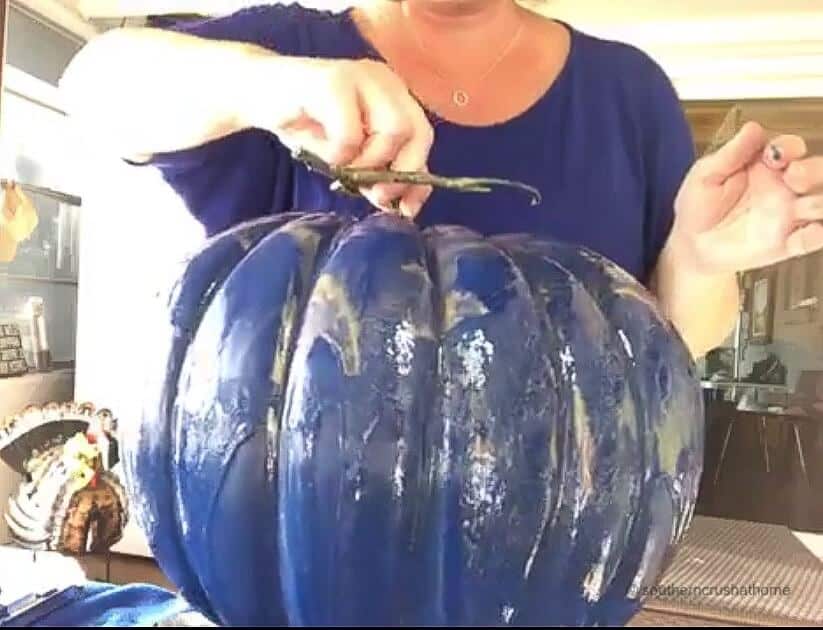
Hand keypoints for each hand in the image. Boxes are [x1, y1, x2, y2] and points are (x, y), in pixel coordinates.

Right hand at [248, 55, 433, 218]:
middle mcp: (385, 81)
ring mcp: (361, 77)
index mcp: (395, 96)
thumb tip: (409, 208)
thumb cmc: (307, 126)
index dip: (417, 177)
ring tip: (341, 168)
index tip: (403, 208)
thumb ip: (383, 173)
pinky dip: (340, 154)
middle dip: (397, 173)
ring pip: (393, 130)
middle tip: (372, 194)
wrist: (255, 93)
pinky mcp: (333, 81)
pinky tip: (324, 154)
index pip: (423, 137)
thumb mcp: (352, 157)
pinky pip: (351, 133)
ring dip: (368, 163)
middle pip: (416, 133)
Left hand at [671, 121, 822, 274]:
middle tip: (794, 175)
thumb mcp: (706, 176)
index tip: (775, 153)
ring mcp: (788, 215)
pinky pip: (814, 238)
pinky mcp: (787, 243)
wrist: (690, 248)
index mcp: (764, 167)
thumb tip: (752, 128)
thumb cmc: (697, 210)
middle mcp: (782, 188)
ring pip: (821, 202)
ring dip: (820, 201)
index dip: (788, 147)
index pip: (789, 148)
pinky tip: (806, 234)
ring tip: (803, 206)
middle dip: (813, 170)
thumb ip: (731, 154)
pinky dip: (817, 235)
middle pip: (817, 172)